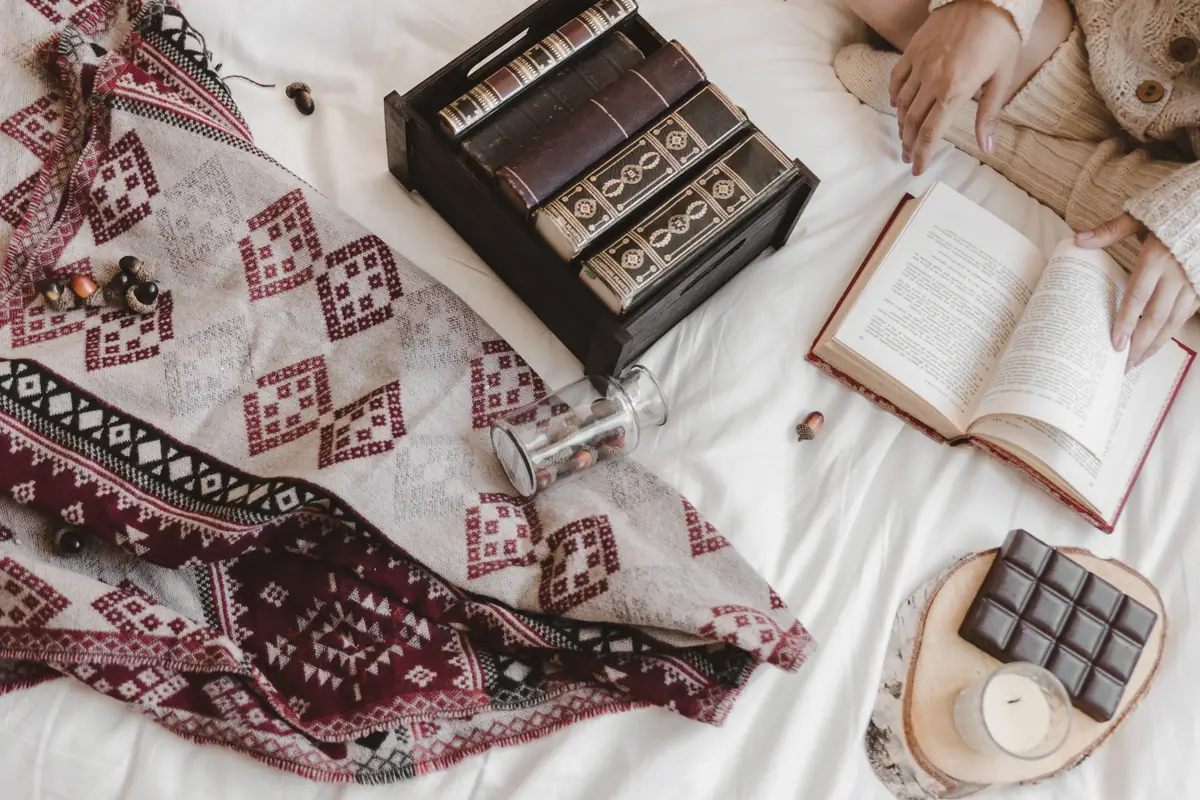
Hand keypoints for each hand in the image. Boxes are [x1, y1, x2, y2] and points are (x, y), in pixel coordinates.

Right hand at [890, 0, 1021, 174]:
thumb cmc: (1000, 37)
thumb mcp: (1001, 78)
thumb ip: (988, 115)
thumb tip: (986, 147)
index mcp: (954, 91)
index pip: (930, 133)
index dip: (922, 155)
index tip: (917, 169)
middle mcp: (932, 80)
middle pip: (912, 123)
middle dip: (909, 144)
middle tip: (908, 157)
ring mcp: (920, 64)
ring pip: (902, 104)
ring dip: (901, 125)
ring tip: (904, 137)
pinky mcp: (914, 50)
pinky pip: (897, 79)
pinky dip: (895, 95)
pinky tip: (897, 106)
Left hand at [1076, 213, 1199, 368]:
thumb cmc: (1171, 210)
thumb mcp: (1139, 216)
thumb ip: (1110, 231)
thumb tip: (1078, 239)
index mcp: (1156, 258)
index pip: (1137, 297)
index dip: (1126, 322)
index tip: (1115, 344)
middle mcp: (1176, 273)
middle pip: (1156, 316)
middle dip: (1140, 343)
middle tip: (1125, 364)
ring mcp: (1193, 281)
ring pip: (1175, 319)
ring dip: (1157, 343)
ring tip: (1139, 360)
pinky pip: (1187, 313)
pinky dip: (1172, 330)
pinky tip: (1159, 342)